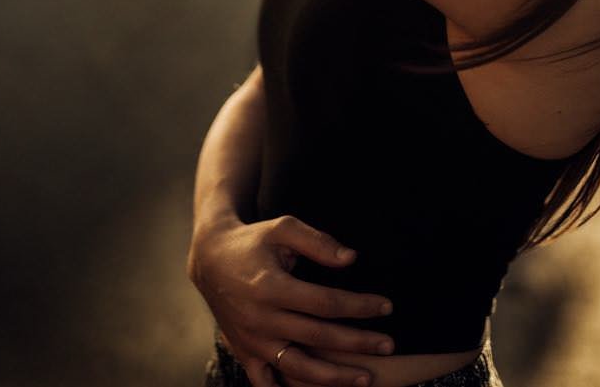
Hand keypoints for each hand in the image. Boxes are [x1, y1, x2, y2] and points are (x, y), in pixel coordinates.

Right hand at [188, 214, 395, 386]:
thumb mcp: (282, 228)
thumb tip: (351, 259)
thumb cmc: (253, 240)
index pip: (325, 303)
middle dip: (358, 344)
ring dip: (334, 378)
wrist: (210, 259)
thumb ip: (318, 241)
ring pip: (297, 369)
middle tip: (389, 345)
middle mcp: (260, 319)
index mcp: (271, 287)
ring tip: (366, 379)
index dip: (359, 306)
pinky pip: (266, 383)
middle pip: (318, 338)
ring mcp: (251, 341)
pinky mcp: (244, 352)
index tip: (386, 307)